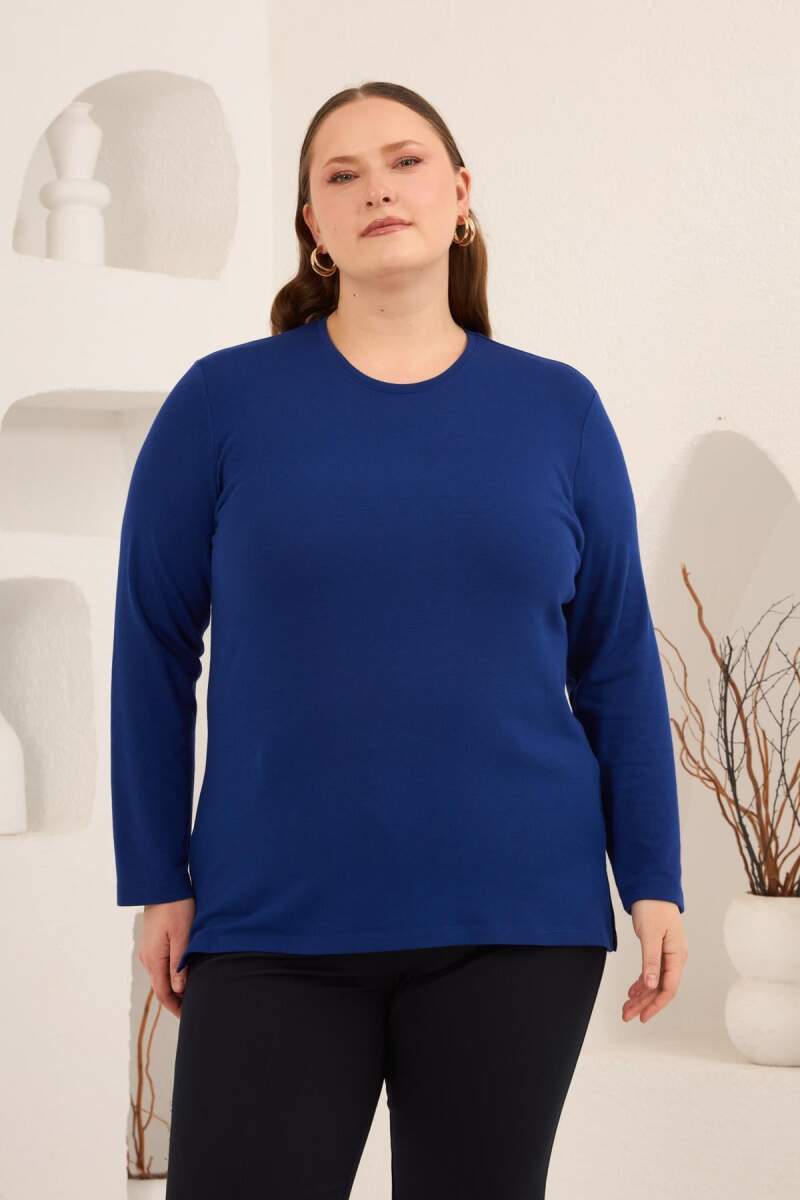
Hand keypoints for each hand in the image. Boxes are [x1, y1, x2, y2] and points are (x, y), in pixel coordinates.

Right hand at [138, 897, 194, 1018]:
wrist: (161, 884)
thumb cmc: (176, 906)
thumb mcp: (182, 934)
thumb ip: (179, 963)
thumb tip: (179, 989)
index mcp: (154, 959)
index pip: (164, 993)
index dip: (176, 1007)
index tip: (190, 1017)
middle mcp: (147, 958)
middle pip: (162, 987)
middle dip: (177, 1000)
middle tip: (195, 1009)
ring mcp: (148, 950)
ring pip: (161, 976)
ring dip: (175, 987)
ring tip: (194, 993)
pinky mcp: (152, 942)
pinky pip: (161, 965)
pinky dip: (172, 974)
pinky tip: (185, 973)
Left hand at [622, 899, 687, 1023]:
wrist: (652, 888)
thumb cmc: (653, 908)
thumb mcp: (650, 935)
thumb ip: (651, 961)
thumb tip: (650, 986)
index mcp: (676, 956)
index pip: (668, 988)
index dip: (655, 1004)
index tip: (642, 1016)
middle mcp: (674, 958)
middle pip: (660, 988)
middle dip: (645, 1004)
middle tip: (627, 1015)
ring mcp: (667, 954)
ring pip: (654, 982)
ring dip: (641, 996)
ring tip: (626, 1007)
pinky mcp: (658, 950)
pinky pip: (651, 972)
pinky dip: (641, 982)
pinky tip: (632, 991)